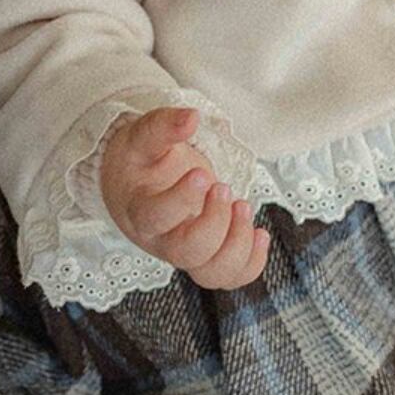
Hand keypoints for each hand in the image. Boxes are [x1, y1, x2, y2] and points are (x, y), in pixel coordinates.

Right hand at [99, 107, 270, 290]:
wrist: (135, 186)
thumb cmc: (139, 161)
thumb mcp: (143, 137)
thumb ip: (164, 126)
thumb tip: (191, 117)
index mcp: (140, 211)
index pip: (156, 218)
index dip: (182, 200)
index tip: (202, 174)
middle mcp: (161, 240)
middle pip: (187, 253)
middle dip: (215, 223)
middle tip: (223, 187)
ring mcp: (185, 253)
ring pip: (211, 274)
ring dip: (237, 246)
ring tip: (244, 206)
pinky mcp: (205, 257)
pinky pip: (230, 277)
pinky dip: (251, 263)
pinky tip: (259, 233)